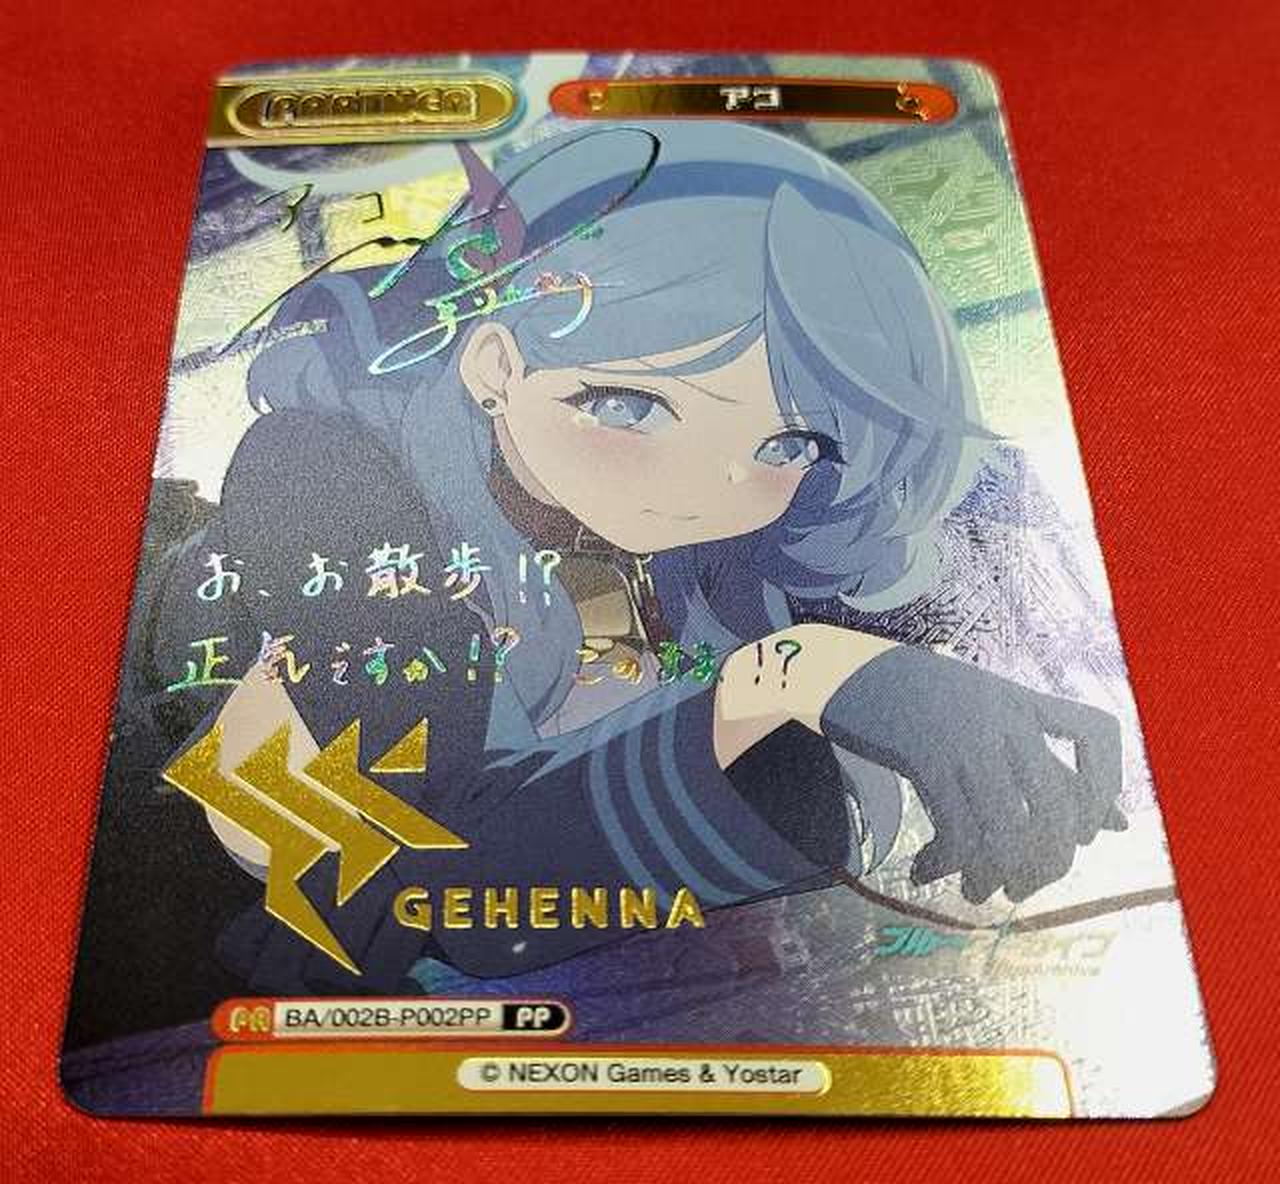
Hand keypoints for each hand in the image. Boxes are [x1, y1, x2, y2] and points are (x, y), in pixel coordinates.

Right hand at [818, 645, 1124, 902]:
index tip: (1083, 826)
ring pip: (1010, 830)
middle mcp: (1003, 717)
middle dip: (1048, 864)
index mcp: (1021, 701)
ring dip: (995, 876)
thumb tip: (1114, 826)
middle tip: (1019, 885)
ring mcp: (965, 736)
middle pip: (1060, 807)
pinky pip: (956, 831)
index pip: (1099, 734)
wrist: (837, 669)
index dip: (1105, 789)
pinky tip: (925, 870)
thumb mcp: (980, 715)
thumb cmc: (911, 699)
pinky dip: (946, 865)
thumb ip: (1041, 762)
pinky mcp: (924, 757)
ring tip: (975, 890)